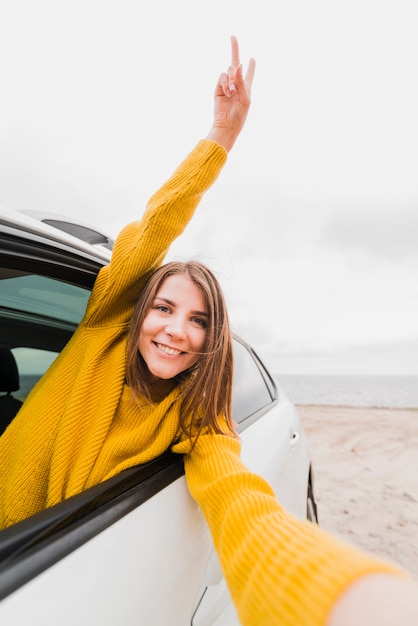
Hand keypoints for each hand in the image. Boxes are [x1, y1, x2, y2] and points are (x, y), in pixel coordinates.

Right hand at [206, 36, 255, 151]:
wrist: (226, 125)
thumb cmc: (239, 115)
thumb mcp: (245, 98)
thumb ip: (242, 81)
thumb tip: (238, 64)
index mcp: (246, 87)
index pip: (248, 73)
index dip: (250, 65)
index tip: (252, 59)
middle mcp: (236, 84)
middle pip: (235, 63)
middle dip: (234, 48)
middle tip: (233, 36)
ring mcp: (226, 86)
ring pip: (228, 71)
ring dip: (231, 79)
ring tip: (232, 92)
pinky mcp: (218, 89)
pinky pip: (222, 77)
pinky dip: (225, 83)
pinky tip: (227, 93)